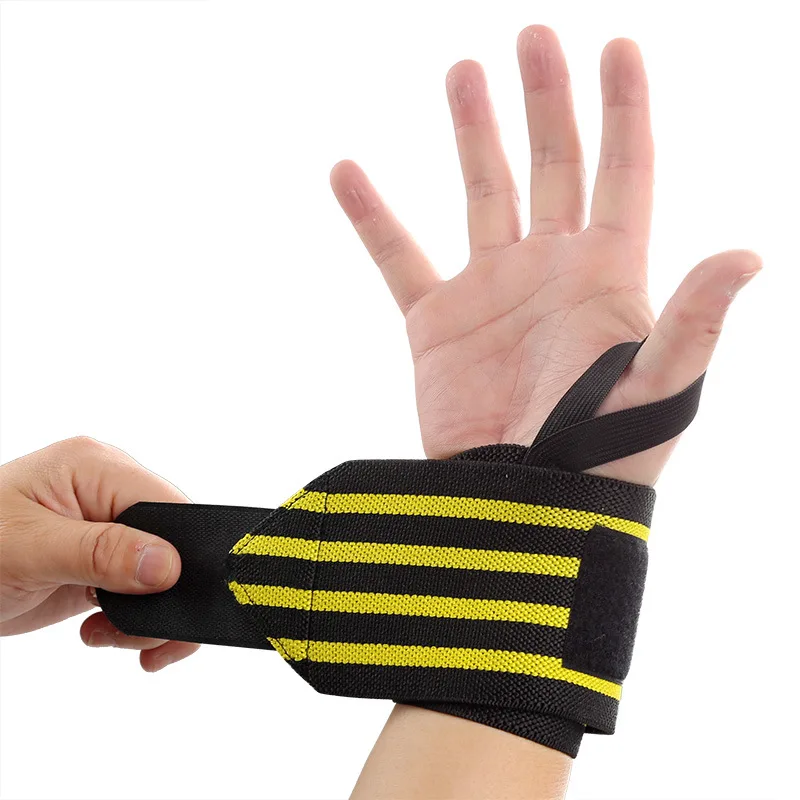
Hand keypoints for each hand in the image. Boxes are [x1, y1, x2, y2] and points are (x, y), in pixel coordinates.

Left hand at [0, 437, 198, 670]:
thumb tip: (168, 564)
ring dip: (147, 614)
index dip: (181, 552)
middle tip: (144, 638)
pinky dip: (132, 619)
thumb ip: (102, 553)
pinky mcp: (99, 560)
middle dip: (164, 593)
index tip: (176, 599)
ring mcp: (105, 527)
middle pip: (171, 541)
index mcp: (97, 467)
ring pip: (162, 571)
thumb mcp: (30, 549)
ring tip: (110, 637)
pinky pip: (139, 589)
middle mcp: (107, 491)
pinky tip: (101, 632)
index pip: (165, 504)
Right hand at [331, 27, 759, 484]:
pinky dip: (372, 217)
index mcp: (609, 277)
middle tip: (535, 38)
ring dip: (474, 133)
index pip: (625, 173)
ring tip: (463, 73)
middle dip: (548, 100)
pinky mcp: (436, 323)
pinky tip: (347, 172)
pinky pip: (398, 257)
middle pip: (554, 164)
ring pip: (482, 194)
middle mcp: (550, 271)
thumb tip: (751, 253)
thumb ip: (694, 322)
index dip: (625, 110)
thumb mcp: (658, 391)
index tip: (618, 47)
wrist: (517, 507)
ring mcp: (490, 292)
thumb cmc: (600, 459)